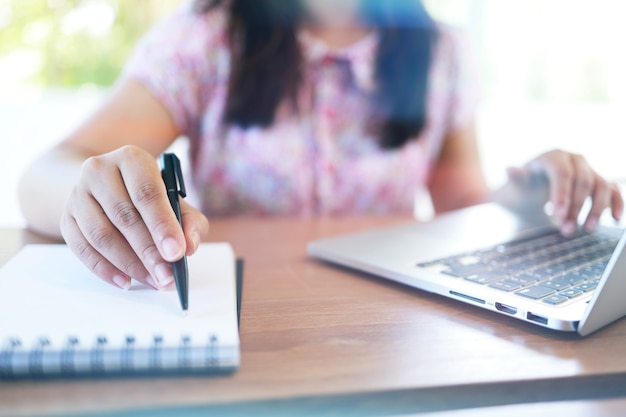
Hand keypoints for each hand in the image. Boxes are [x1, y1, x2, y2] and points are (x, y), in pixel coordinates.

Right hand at [60, 145, 209, 289]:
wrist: (105, 183)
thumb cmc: (147, 194)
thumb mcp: (174, 198)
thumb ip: (189, 220)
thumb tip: (189, 247)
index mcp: (131, 158)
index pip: (147, 193)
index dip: (162, 225)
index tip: (176, 253)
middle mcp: (99, 170)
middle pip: (124, 216)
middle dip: (148, 251)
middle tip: (166, 276)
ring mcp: (78, 194)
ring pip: (101, 235)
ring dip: (129, 264)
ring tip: (152, 280)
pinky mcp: (66, 217)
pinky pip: (82, 248)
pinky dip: (105, 269)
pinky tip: (126, 281)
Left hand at [507, 149, 622, 234]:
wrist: (529, 194)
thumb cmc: (521, 190)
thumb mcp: (515, 186)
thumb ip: (516, 179)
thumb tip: (509, 169)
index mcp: (553, 157)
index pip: (562, 172)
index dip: (561, 193)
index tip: (557, 215)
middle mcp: (574, 159)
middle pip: (582, 181)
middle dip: (575, 207)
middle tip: (566, 230)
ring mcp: (588, 170)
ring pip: (600, 186)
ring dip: (596, 210)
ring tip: (586, 230)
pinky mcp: (598, 182)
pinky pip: (612, 191)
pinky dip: (616, 203)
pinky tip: (615, 219)